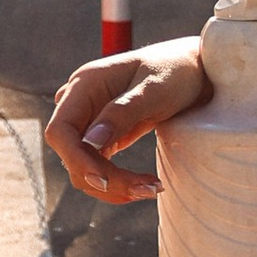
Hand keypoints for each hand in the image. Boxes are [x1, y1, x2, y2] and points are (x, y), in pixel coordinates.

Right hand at [46, 40, 209, 203]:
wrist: (195, 68)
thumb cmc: (176, 71)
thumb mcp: (153, 90)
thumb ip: (121, 112)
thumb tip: (89, 141)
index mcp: (85, 84)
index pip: (60, 131)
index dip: (75, 159)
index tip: (103, 180)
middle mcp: (82, 103)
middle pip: (72, 153)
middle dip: (103, 178)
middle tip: (147, 188)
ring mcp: (92, 120)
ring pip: (84, 165)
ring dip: (112, 185)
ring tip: (152, 188)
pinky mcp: (106, 135)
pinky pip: (100, 166)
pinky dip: (118, 181)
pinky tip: (146, 184)